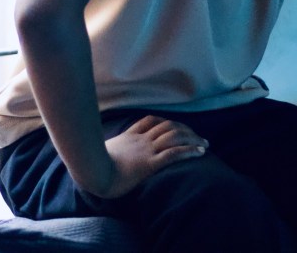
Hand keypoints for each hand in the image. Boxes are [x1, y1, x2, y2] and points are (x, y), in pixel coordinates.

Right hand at [90, 115, 207, 198]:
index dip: (167, 123)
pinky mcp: (149, 164)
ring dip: (192, 139)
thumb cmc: (92, 166)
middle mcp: (140, 140)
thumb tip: (103, 150)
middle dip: (186, 130)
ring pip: (174, 137)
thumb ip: (108, 148)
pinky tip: (199, 153)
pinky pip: (173, 154)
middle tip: (199, 137)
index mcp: (129, 136)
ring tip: (204, 144)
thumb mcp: (99, 151)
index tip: (177, 128)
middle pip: (168, 127)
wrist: (92, 173)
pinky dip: (189, 151)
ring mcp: (145, 151)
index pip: (151, 122)